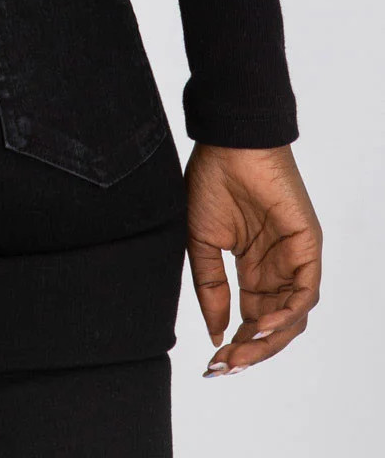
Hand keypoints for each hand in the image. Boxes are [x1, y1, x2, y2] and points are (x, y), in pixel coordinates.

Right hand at [186, 141, 321, 376]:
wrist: (227, 144)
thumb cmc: (211, 180)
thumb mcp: (201, 242)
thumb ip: (211, 288)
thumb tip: (218, 333)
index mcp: (252, 267)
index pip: (251, 317)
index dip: (237, 343)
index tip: (215, 362)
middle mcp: (276, 268)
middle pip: (274, 324)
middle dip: (252, 349)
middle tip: (227, 365)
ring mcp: (295, 258)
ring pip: (293, 315)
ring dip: (269, 338)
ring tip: (242, 349)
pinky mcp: (308, 247)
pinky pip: (305, 292)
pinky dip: (286, 313)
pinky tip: (261, 324)